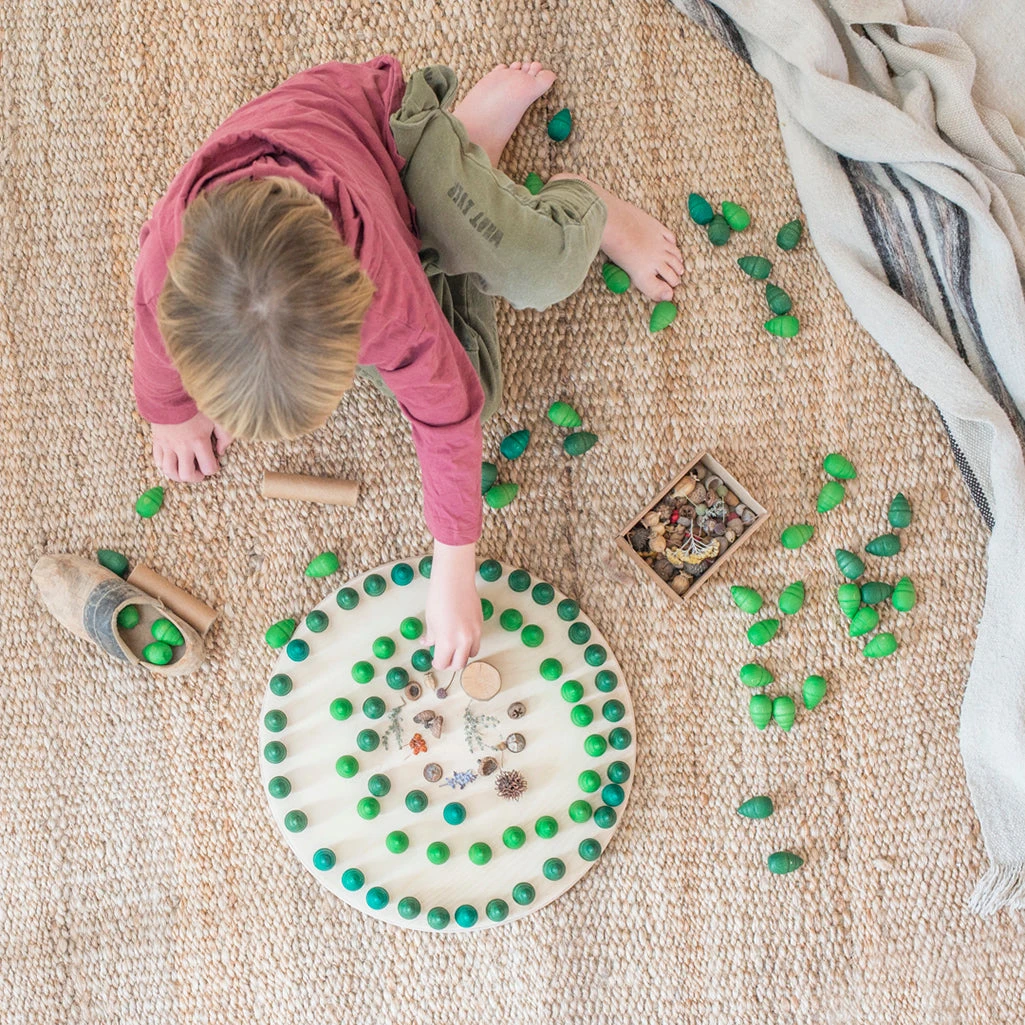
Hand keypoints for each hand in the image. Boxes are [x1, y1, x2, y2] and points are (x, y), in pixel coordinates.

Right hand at [151, 412, 232, 482]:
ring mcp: (167, 445)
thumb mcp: (216, 418)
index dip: (213, 469)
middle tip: (199, 471)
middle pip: (186, 475)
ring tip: (184, 470)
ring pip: (169, 471)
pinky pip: (157, 461)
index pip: (208, 468)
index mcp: (199, 441)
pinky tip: (173, 461)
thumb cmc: (196, 404)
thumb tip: (221, 451)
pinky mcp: (157, 441)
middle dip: (195, 478)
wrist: (171, 392)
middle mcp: (182, 446)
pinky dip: (164, 465)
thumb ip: (224, 436)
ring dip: (178, 476)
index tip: (214, 462)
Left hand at [424, 541, 481, 670]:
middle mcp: (463, 641)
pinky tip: (460, 636)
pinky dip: (469, 644)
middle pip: (459, 664)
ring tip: (453, 647)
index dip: (437, 663)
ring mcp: (474, 633)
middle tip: (443, 658)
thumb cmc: (438, 599)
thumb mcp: (431, 621)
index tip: (435, 660)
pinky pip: (476, 642)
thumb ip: (431, 637)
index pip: (443, 663)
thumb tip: (427, 643)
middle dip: (450, 663)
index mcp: (447, 641)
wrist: (454, 581)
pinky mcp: (480, 625)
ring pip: (470, 655)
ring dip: (461, 655)